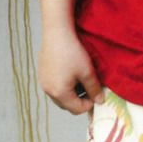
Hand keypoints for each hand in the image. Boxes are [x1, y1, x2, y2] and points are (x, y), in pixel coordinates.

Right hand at [38, 0, 104, 114]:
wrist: (57, 32)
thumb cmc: (72, 52)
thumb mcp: (87, 72)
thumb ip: (94, 89)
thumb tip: (100, 101)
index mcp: (60, 93)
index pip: (77, 109)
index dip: (89, 104)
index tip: (96, 94)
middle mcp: (48, 91)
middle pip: (67, 105)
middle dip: (80, 100)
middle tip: (90, 87)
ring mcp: (43, 82)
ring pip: (60, 96)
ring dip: (71, 93)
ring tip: (80, 79)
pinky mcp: (41, 74)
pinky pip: (53, 87)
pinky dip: (63, 86)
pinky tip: (70, 73)